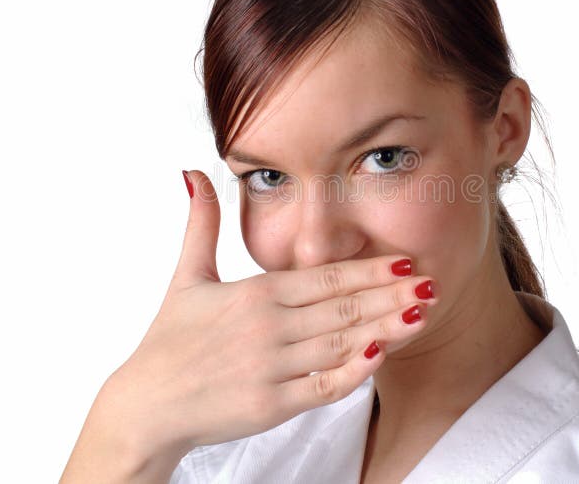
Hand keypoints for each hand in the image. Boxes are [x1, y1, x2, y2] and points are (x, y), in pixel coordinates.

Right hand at [61, 169, 438, 480]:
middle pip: (342, 308)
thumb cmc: (170, 340)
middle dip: (391, 296)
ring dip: (384, 328)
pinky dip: (354, 372)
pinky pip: (323, 387)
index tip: (405, 262)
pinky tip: (381, 356)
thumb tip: (191, 173)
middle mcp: (268, 328)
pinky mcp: (271, 405)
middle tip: (431, 284)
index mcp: (255, 294)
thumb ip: (200, 224)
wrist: (147, 405)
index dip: (368, 269)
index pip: (324, 277)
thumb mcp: (186, 276)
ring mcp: (271, 369)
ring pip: (341, 344)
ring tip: (421, 315)